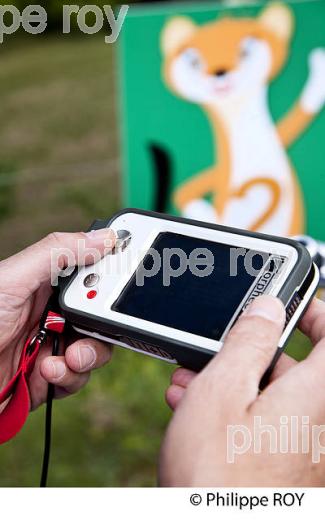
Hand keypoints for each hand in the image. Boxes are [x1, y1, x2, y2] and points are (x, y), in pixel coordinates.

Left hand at [0, 229, 114, 409]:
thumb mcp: (14, 278)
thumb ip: (59, 253)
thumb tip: (106, 237)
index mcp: (46, 283)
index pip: (92, 275)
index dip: (111, 279)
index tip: (131, 281)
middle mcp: (53, 312)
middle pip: (101, 315)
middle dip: (103, 325)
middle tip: (89, 328)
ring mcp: (53, 345)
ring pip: (97, 348)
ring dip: (87, 355)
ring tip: (66, 358)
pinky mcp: (50, 376)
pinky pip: (79, 377)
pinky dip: (69, 377)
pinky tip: (47, 372)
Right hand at [160, 295, 324, 485]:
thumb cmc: (216, 480)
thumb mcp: (222, 391)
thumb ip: (249, 341)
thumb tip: (268, 307)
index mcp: (316, 395)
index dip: (313, 312)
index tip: (288, 304)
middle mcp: (321, 423)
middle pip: (295, 368)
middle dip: (250, 355)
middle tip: (214, 352)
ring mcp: (307, 450)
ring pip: (275, 398)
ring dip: (235, 384)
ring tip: (191, 386)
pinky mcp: (289, 470)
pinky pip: (271, 427)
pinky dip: (240, 414)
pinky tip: (199, 416)